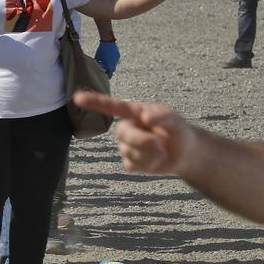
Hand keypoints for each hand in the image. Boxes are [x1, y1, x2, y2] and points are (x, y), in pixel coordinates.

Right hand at [74, 91, 196, 174]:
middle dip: (141, 140)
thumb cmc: (178, 131)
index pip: (112, 106)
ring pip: (128, 151)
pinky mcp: (131, 162)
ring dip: (149, 154)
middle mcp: (127, 128)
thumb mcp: (176, 120)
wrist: (186, 153)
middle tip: (160, 145)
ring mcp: (127, 146)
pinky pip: (132, 165)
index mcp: (134, 113)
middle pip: (122, 134)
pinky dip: (148, 165)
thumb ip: (162, 116)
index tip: (78, 98)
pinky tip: (156, 161)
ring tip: (163, 151)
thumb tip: (144, 117)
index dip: (95, 102)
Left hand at [94, 40, 120, 76]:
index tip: (104, 78)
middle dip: (109, 71)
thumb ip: (98, 64)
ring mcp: (117, 60)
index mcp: (109, 65)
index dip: (107, 76)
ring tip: (106, 64)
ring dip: (110, 66)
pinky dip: (112, 61)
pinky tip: (108, 58)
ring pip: (114, 65)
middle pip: (112, 71)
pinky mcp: (118, 56)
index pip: (109, 74)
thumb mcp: (98, 57)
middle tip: (105, 72)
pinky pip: (115, 60)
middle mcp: (114, 63)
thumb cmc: (101, 50)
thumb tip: (97, 68)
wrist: (108, 41)